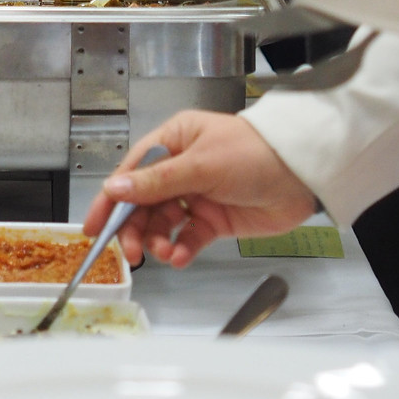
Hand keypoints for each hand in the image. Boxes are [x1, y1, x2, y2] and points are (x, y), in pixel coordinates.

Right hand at [82, 112, 316, 268]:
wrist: (303, 175)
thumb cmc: (255, 153)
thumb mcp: (201, 164)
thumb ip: (157, 182)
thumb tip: (115, 188)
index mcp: (174, 141)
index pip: (132, 172)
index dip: (111, 200)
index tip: (94, 226)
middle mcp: (181, 167)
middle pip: (143, 203)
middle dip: (134, 228)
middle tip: (131, 252)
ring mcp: (197, 195)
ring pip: (163, 224)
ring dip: (158, 241)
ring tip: (164, 253)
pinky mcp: (214, 220)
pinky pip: (187, 238)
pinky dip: (181, 250)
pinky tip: (181, 257)